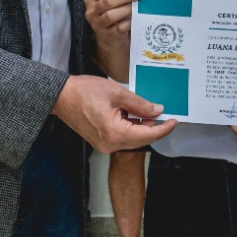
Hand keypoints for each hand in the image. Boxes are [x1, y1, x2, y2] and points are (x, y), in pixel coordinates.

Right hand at [53, 74, 174, 152]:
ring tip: (141, 108)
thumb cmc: (84, 92)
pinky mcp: (100, 141)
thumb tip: (157, 111)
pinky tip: (129, 114)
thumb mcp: (118, 93)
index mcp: (115, 133)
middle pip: (141, 139)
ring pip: (132, 139)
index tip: (174, 121)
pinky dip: (130, 127)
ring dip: (140, 126)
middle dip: (153, 127)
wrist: (61, 96)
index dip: (164, 128)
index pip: (148, 135)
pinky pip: (122, 137)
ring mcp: (104, 145)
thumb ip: (140, 105)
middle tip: (160, 111)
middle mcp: (110, 144)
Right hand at [84, 0, 145, 45]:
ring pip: (111, 14)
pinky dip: (129, 22)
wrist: (110, 40)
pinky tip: (137, 17)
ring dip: (127, 8)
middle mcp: (91, 11)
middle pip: (108, 0)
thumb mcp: (113, 3)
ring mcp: (97, 24)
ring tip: (140, 4)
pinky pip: (119, 28)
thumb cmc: (113, 16)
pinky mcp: (107, 35)